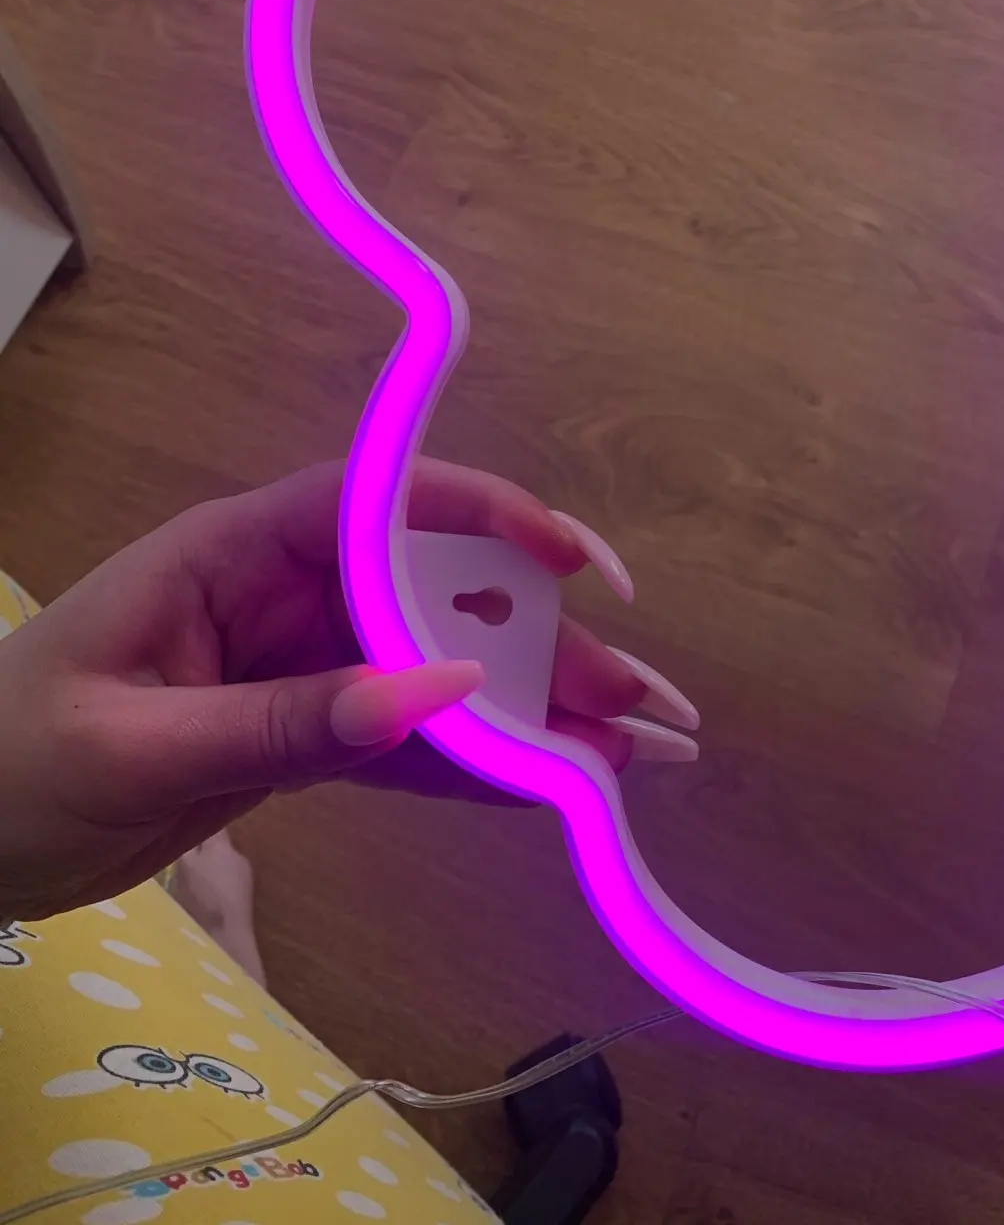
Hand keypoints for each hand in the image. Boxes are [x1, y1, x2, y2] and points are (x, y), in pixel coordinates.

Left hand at [0, 459, 697, 919]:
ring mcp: (302, 667)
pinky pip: (407, 745)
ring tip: (637, 753)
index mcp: (236, 550)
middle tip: (650, 703)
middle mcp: (285, 594)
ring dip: (536, 713)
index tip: (576, 562)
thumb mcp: (138, 745)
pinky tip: (553, 789)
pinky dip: (478, 769)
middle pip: (439, 597)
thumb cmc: (8, 766)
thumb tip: (447, 688)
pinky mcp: (304, 737)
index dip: (487, 518)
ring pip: (442, 674)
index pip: (379, 504)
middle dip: (547, 643)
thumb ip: (292, 722)